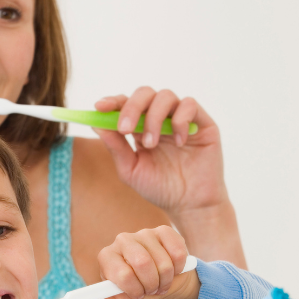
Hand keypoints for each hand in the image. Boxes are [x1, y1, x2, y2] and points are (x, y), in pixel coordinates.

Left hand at [80, 226, 197, 298]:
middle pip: (143, 263)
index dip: (135, 289)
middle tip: (151, 289)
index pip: (122, 274)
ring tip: (161, 282)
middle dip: (151, 284)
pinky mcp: (164, 231)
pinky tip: (172, 269)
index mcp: (107, 256)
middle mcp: (122, 240)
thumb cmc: (138, 291)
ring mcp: (144, 233)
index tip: (138, 294)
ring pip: (163, 261)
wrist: (162, 282)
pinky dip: (178, 268)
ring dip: (166, 280)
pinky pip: (177, 252)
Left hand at [94, 88, 229, 219]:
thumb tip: (96, 123)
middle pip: (144, 94)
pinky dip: (179, 121)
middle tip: (124, 129)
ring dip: (153, 118)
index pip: (125, 104)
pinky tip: (178, 143)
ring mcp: (181, 118)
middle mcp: (160, 118)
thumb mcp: (130, 169)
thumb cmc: (159, 188)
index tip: (99, 107)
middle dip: (131, 108)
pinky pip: (190, 105)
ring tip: (151, 144)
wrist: (190, 205)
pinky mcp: (202, 122)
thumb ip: (115, 147)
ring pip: (165, 96)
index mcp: (141, 127)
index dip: (112, 102)